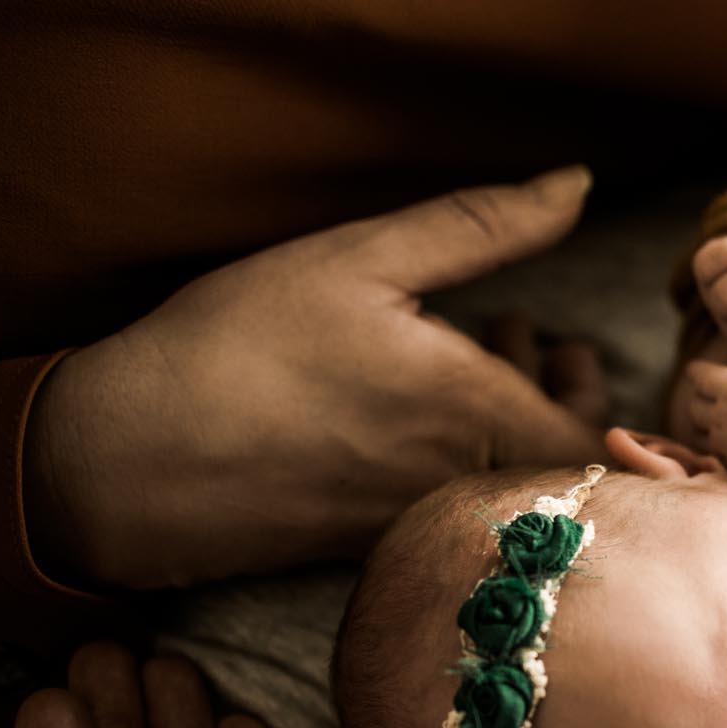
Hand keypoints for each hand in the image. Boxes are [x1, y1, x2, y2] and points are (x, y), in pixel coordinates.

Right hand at [24, 166, 607, 590]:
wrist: (127, 462)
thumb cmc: (240, 347)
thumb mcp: (362, 258)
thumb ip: (483, 224)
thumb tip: (578, 181)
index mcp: (479, 412)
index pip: (598, 442)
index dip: (599, 401)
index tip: (570, 349)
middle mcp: (464, 481)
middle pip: (560, 468)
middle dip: (558, 400)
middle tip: (534, 344)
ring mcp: (422, 522)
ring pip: (506, 485)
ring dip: (508, 424)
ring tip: (476, 358)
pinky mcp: (376, 546)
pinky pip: (452, 508)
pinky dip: (457, 458)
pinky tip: (413, 412)